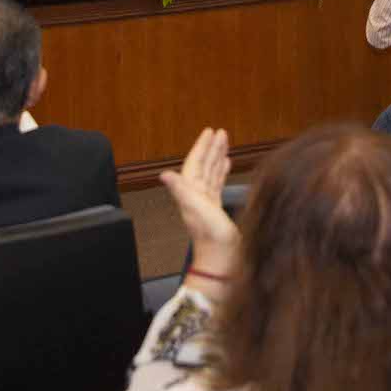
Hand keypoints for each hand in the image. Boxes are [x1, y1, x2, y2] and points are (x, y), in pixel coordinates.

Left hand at [161, 128, 237, 276]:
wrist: (220, 259)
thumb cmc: (210, 236)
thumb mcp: (196, 209)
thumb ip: (180, 190)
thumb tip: (164, 174)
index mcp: (191, 192)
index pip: (195, 163)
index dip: (202, 146)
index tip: (209, 132)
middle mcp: (197, 194)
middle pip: (204, 164)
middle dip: (211, 147)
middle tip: (219, 132)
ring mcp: (207, 201)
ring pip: (212, 172)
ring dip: (217, 156)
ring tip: (224, 143)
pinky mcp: (217, 208)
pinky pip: (218, 182)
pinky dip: (222, 171)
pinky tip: (227, 164)